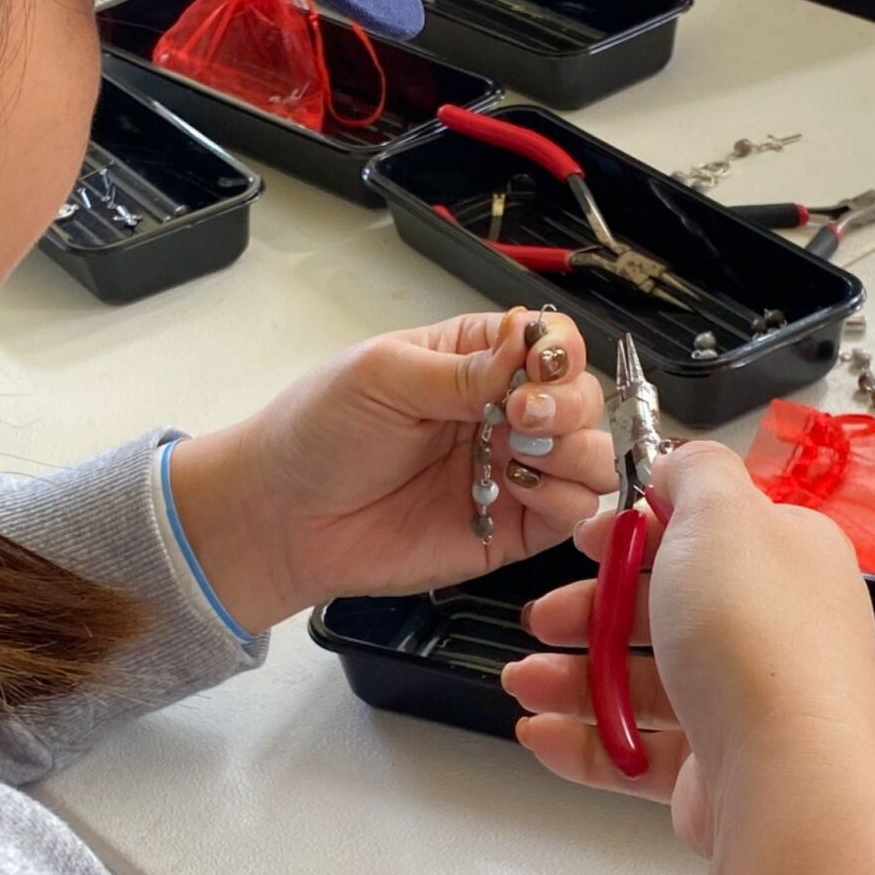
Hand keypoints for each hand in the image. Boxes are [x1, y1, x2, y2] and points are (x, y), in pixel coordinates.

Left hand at [171, 309, 616, 628]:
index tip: (532, 371)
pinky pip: (571, 513)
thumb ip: (462, 368)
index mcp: (475, 361)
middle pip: (584, 398)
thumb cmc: (316, 434)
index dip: (558, 354)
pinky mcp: (511, 531)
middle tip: (521, 418)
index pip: (553, 343)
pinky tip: (514, 491)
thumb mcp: (383, 376)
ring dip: (575, 452)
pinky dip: (562, 499)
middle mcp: (503, 415)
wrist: (281, 518)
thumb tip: (528, 351)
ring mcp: (512, 474)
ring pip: (592, 457)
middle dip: (567, 405)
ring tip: (519, 457)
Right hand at [502, 442, 874, 852]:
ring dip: (571, 680)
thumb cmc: (755, 637)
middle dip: (588, 611)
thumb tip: (677, 464)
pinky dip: (584, 742)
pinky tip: (539, 732)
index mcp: (785, 560)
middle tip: (542, 618)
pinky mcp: (714, 771)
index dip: (635, 532)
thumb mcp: (721, 512)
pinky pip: (635, 750)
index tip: (584, 540)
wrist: (784, 777)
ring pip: (641, 683)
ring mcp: (744, 705)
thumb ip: (694, 471)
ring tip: (523, 682)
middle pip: (661, 610)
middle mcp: (772, 630)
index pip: (703, 532)